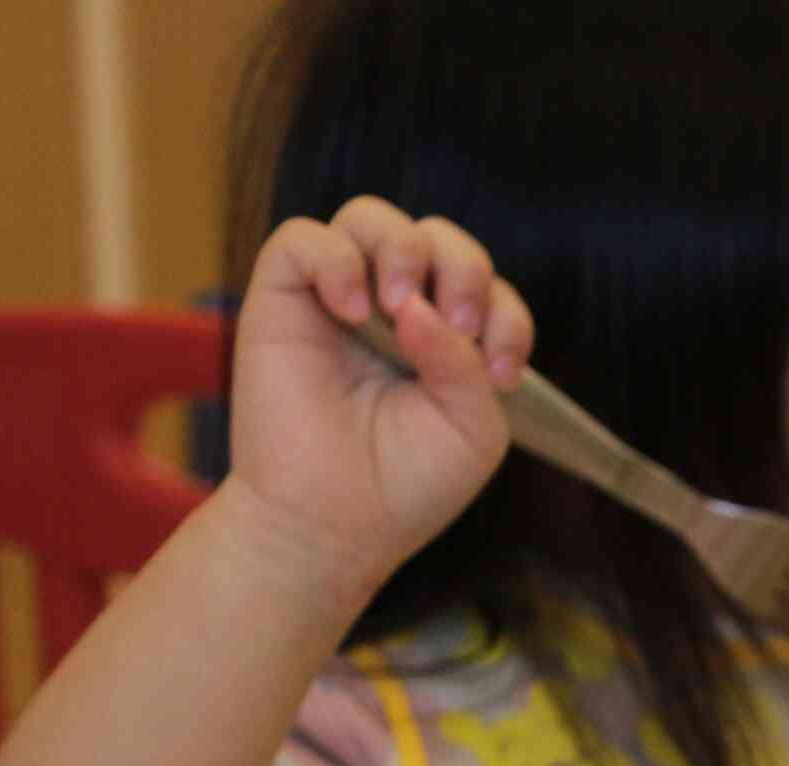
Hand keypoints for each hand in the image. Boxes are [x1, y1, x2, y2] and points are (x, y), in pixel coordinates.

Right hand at [222, 199, 533, 599]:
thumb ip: (466, 361)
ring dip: (401, 248)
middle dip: (462, 268)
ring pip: (370, 219)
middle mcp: (394, 311)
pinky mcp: (282, 299)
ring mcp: (338, 300)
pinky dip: (335, 258)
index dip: (506, 315)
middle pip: (434, 237)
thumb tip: (417, 304)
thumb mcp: (471, 427)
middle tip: (461, 324)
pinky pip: (301, 238)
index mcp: (447, 339)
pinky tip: (354, 311)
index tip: (503, 374)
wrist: (331, 523)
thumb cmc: (405, 483)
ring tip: (401, 305)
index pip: (486, 287)